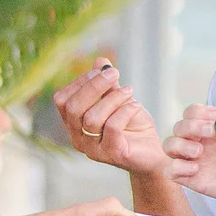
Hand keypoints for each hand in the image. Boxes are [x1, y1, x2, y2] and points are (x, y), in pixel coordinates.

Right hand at [53, 60, 167, 175]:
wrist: (153, 153)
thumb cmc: (133, 126)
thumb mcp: (119, 100)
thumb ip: (108, 84)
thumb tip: (100, 61)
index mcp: (74, 124)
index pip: (62, 100)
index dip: (80, 82)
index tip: (102, 71)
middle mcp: (78, 138)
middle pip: (72, 108)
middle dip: (94, 86)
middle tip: (115, 74)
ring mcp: (93, 149)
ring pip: (91, 118)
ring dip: (113, 98)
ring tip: (130, 91)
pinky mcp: (113, 154)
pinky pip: (112, 128)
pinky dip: (125, 111)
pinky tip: (136, 106)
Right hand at [163, 106, 215, 213]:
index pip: (193, 112)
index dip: (200, 113)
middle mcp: (203, 142)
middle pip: (179, 126)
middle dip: (192, 127)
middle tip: (212, 134)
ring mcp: (197, 160)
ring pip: (169, 145)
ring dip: (180, 145)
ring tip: (200, 153)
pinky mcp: (194, 179)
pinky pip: (171, 171)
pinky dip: (176, 167)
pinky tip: (196, 168)